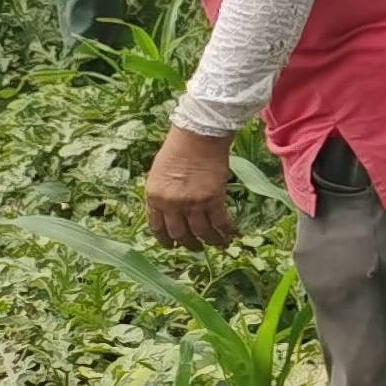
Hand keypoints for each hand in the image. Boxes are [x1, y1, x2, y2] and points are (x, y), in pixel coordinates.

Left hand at [142, 126, 239, 245]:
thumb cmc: (177, 150)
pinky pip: (220, 222)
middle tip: (196, 248)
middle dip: (189, 244)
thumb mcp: (159, 175)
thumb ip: (162, 195)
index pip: (157, 227)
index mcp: (154, 198)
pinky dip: (226, 231)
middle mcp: (172, 204)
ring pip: (201, 232)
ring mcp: (193, 203)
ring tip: (216, 244)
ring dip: (210, 241)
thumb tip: (170, 211)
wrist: (198, 137)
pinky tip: (231, 235)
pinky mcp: (213, 199)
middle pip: (180, 233)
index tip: (172, 246)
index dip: (166, 240)